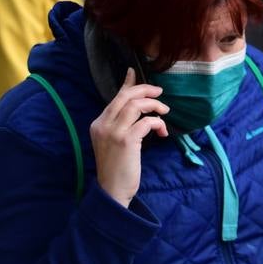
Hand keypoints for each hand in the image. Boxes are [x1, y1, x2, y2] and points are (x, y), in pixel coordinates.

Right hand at [90, 68, 168, 207]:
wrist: (112, 190)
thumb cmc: (116, 168)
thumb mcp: (114, 142)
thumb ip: (121, 124)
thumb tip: (138, 109)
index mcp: (98, 123)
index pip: (115, 97)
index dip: (127, 84)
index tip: (134, 73)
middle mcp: (103, 124)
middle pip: (125, 96)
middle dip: (145, 90)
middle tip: (159, 93)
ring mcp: (113, 132)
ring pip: (135, 105)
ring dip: (154, 105)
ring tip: (164, 112)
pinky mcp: (126, 141)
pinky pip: (146, 122)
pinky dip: (157, 123)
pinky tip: (161, 131)